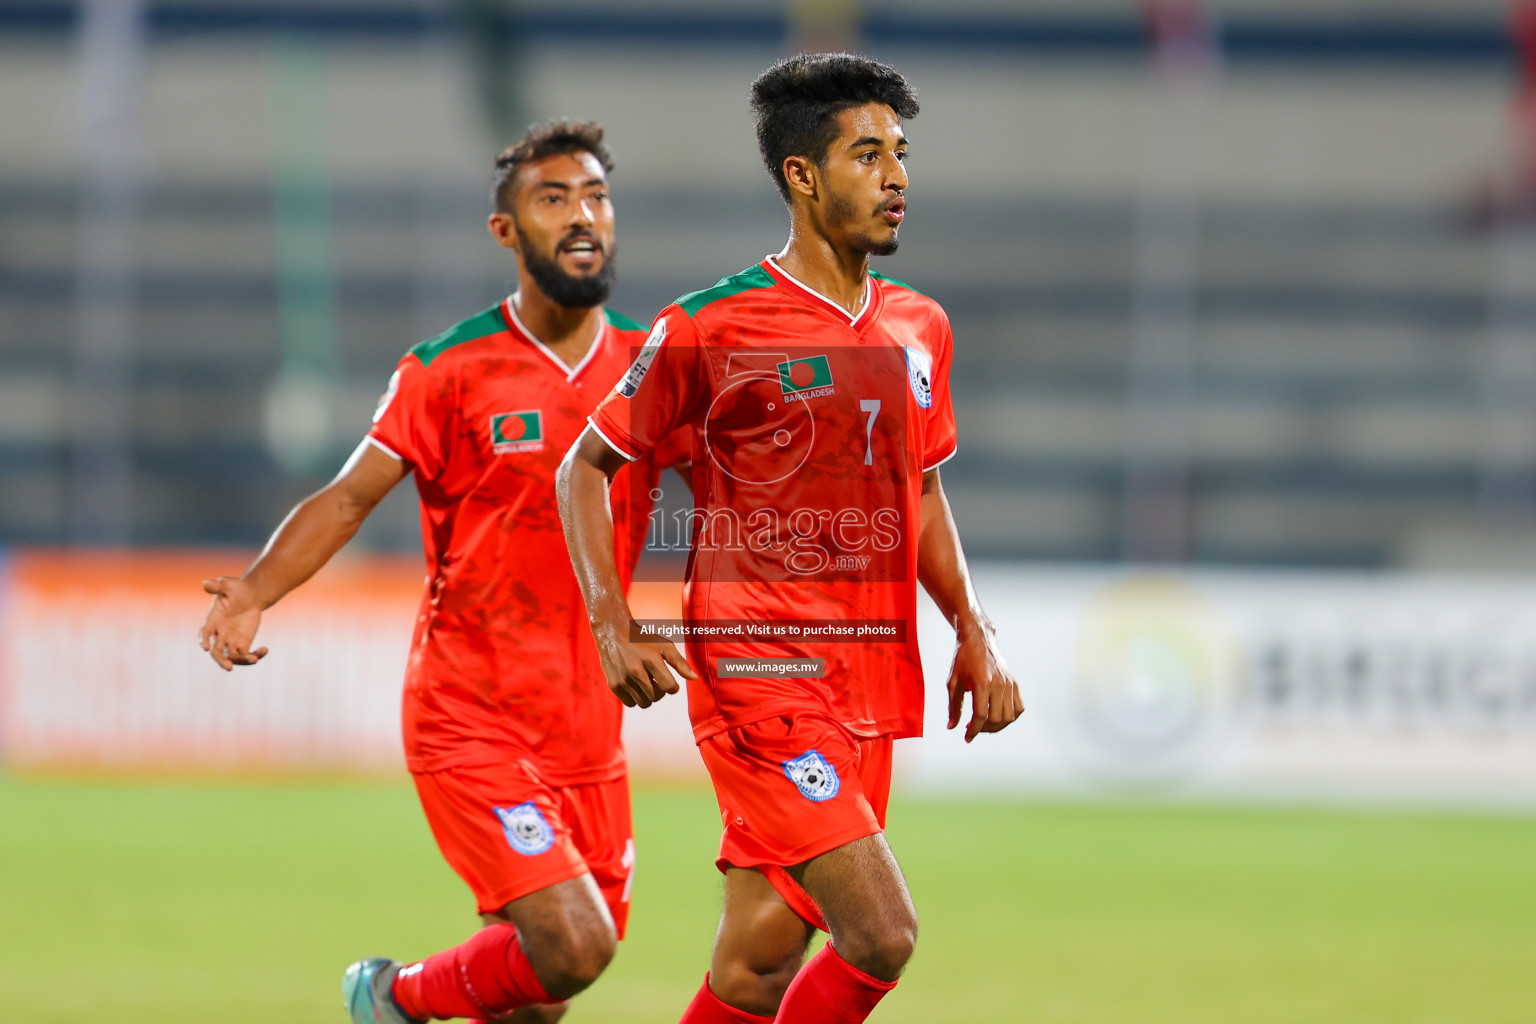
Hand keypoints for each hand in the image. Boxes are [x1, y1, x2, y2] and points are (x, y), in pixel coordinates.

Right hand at [199, 576, 269, 670]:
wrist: (251, 595)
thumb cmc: (236, 589)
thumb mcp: (227, 585)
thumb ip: (217, 586)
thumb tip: (205, 583)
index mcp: (212, 620)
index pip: (204, 632)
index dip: (203, 640)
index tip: (206, 648)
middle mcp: (219, 633)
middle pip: (216, 651)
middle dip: (221, 660)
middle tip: (229, 667)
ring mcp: (231, 640)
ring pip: (232, 656)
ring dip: (241, 661)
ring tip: (254, 659)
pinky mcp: (243, 643)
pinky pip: (247, 654)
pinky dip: (255, 655)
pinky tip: (265, 649)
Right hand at [593, 619, 697, 707]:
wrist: (613, 633)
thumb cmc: (643, 639)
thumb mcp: (664, 645)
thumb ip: (680, 663)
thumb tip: (695, 678)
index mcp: (651, 659)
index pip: (670, 688)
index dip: (673, 687)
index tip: (670, 681)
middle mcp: (636, 670)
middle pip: (657, 697)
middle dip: (660, 691)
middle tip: (655, 679)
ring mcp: (623, 679)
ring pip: (644, 703)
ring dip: (648, 696)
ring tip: (645, 681)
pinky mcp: (613, 685)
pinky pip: (630, 704)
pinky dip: (635, 697)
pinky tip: (634, 684)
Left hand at [946, 621, 1022, 742]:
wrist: (978, 639)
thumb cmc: (962, 660)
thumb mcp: (953, 682)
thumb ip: (953, 706)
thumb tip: (951, 727)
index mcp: (982, 682)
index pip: (981, 715)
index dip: (974, 730)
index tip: (967, 737)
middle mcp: (999, 684)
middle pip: (997, 718)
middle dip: (984, 729)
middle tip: (972, 728)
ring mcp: (1009, 683)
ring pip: (1010, 716)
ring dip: (997, 726)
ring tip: (984, 724)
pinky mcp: (1014, 683)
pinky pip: (1019, 707)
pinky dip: (1011, 717)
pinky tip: (998, 717)